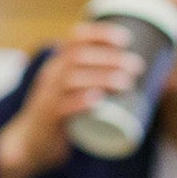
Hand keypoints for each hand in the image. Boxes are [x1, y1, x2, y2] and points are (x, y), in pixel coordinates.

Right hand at [0, 24, 143, 177]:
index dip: (100, 34)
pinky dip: (80, 102)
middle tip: (136, 66)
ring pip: (72, 80)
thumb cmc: (61, 115)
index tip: (125, 39)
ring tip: (126, 83)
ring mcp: (48, 97)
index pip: (76, 39)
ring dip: (102, 78)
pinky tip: (97, 100)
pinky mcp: (48, 119)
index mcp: (59, 65)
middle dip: (110, 58)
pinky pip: (62, 107)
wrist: (29, 144)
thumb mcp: (74, 91)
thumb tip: (147, 79)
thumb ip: (100, 81)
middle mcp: (52, 76)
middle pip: (78, 57)